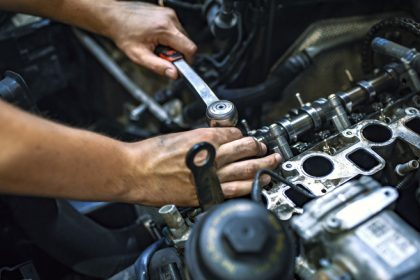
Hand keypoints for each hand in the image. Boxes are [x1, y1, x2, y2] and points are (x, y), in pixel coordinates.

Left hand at [106, 1, 196, 78]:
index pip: (190, 48)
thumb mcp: (139, 56)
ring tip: (156, 45)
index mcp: (165, 29)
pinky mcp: (167, 13)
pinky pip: (176, 29)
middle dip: (177, 53)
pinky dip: (169, 37)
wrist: (115, 16)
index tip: (179, 66)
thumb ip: (158, 67)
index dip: (187, 61)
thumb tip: (174, 74)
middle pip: (187, 42)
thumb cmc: (124, 33)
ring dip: (173, 45)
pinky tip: (156, 38)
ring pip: (182, 36)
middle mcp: (170, 19)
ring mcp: (169, 14)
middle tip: (161, 55)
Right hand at [123, 128, 281, 205]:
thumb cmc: (151, 153)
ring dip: (263, 167)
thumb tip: (217, 139)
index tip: (245, 138)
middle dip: (260, 148)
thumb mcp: (180, 136)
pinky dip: (248, 187)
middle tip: (266, 149)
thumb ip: (202, 138)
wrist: (135, 172)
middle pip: (247, 149)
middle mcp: (212, 156)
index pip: (235, 134)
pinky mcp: (204, 194)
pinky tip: (257, 185)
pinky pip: (233, 191)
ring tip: (272, 165)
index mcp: (205, 138)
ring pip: (247, 171)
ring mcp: (210, 177)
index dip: (242, 135)